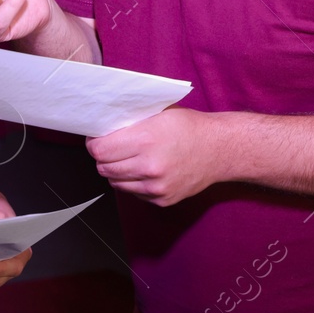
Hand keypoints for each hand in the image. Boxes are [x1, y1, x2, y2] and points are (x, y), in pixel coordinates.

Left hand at [87, 107, 219, 206]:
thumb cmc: (190, 127)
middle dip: (102, 158)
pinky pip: (132, 192)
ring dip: (116, 171)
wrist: (220, 150)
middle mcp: (149, 166)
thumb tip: (102, 125)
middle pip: (104, 168)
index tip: (96, 140)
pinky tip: (143, 169)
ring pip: (115, 183)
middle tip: (110, 148)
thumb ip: (131, 120)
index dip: (93, 144)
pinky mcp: (161, 199)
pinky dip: (132, 182)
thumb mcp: (159, 113)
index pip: (100, 150)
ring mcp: (156, 186)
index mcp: (146, 139)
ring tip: (127, 158)